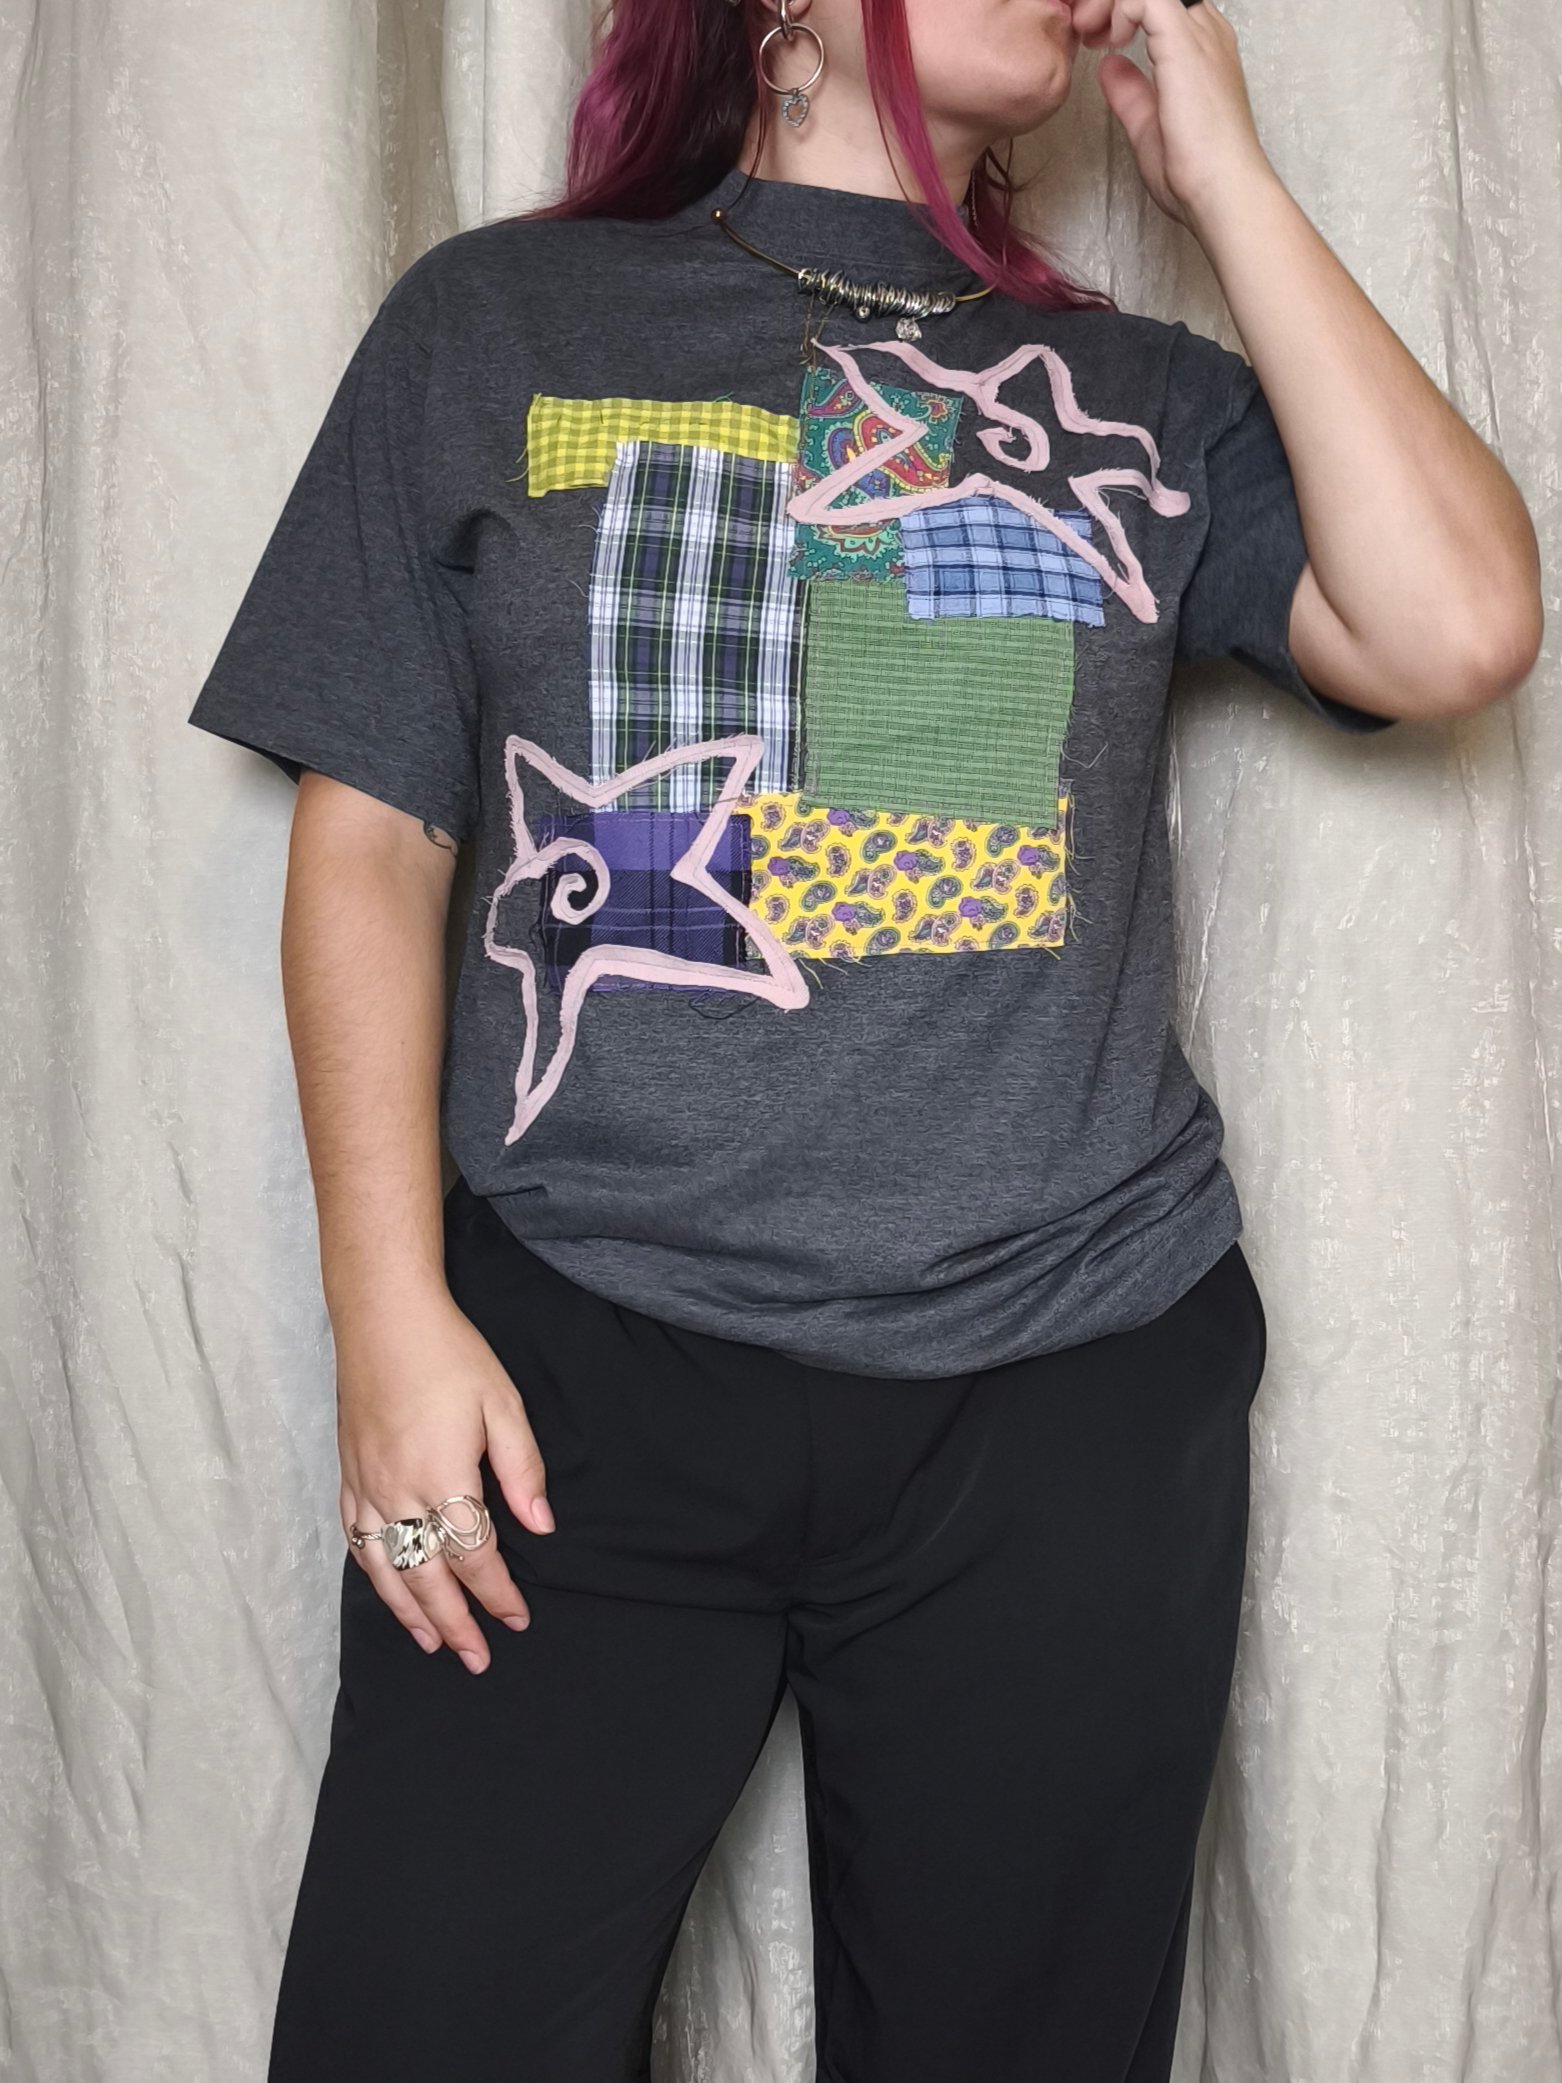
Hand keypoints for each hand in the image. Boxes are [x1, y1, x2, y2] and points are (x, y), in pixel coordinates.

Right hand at [335, 1291, 554, 1672]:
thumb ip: (521, 1469)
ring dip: (410, 1611)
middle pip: (429, 1576)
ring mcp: (367, 1487)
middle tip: (478, 1658)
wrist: (384, 1318)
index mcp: (442, 1477)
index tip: (518, 1618)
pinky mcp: (348, 1474)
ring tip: (433, 1642)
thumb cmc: (450, 1355)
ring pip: (387, 1569)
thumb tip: (541, 1525)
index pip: (475, 1554)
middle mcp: (398, 1493)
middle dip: (457, 1622)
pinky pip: (356, 1539)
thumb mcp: (502, 1404)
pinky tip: (387, 1588)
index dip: (498, 1592)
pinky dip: (373, 1573)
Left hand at [1069, 0, 1274, 228]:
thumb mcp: (1149, 126)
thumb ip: (1130, 92)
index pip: (1164, 3)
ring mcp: (1198, 35)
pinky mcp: (1184, 44)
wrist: (1221, 191)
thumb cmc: (1195, 172)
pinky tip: (1111, 39)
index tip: (1099, 40)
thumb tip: (1111, 66)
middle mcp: (1206, 32)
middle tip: (1088, 30)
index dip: (1127, 10)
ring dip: (1113, 1)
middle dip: (1117, 1)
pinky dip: (1121, 8)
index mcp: (1203, 49)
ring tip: (1092, 31)